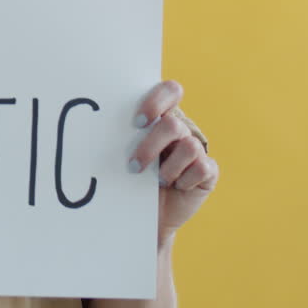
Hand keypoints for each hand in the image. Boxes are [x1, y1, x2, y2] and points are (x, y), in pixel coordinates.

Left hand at [129, 80, 218, 241]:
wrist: (146, 216)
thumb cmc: (130, 180)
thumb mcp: (124, 155)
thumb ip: (123, 137)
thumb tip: (99, 128)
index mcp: (161, 117)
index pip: (170, 91)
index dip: (157, 101)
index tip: (137, 121)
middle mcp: (181, 129)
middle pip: (174, 124)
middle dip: (151, 146)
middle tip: (133, 166)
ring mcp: (196, 149)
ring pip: (189, 147)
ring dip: (167, 168)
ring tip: (156, 181)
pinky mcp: (208, 171)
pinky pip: (202, 168)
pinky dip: (185, 180)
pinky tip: (176, 186)